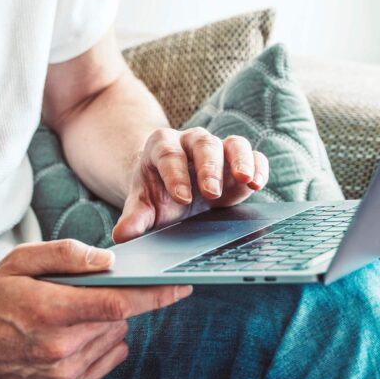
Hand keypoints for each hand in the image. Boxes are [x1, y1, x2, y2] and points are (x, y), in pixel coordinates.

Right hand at [0, 240, 190, 378]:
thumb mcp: (21, 260)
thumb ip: (66, 254)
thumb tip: (110, 260)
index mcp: (50, 312)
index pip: (118, 304)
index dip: (155, 295)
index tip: (182, 285)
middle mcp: (61, 348)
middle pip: (120, 319)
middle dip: (117, 299)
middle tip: (89, 288)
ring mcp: (65, 373)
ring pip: (116, 338)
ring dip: (108, 321)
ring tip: (72, 311)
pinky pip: (109, 359)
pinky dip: (103, 341)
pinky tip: (75, 330)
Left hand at [112, 128, 268, 242]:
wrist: (172, 187)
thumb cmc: (156, 194)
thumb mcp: (143, 205)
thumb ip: (134, 218)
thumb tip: (121, 236)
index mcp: (162, 147)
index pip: (169, 155)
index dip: (175, 175)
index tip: (180, 198)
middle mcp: (191, 142)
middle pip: (203, 145)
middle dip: (208, 168)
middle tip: (210, 192)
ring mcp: (218, 149)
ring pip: (232, 144)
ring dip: (240, 160)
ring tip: (245, 180)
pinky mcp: (238, 161)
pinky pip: (252, 155)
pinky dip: (258, 167)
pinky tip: (258, 184)